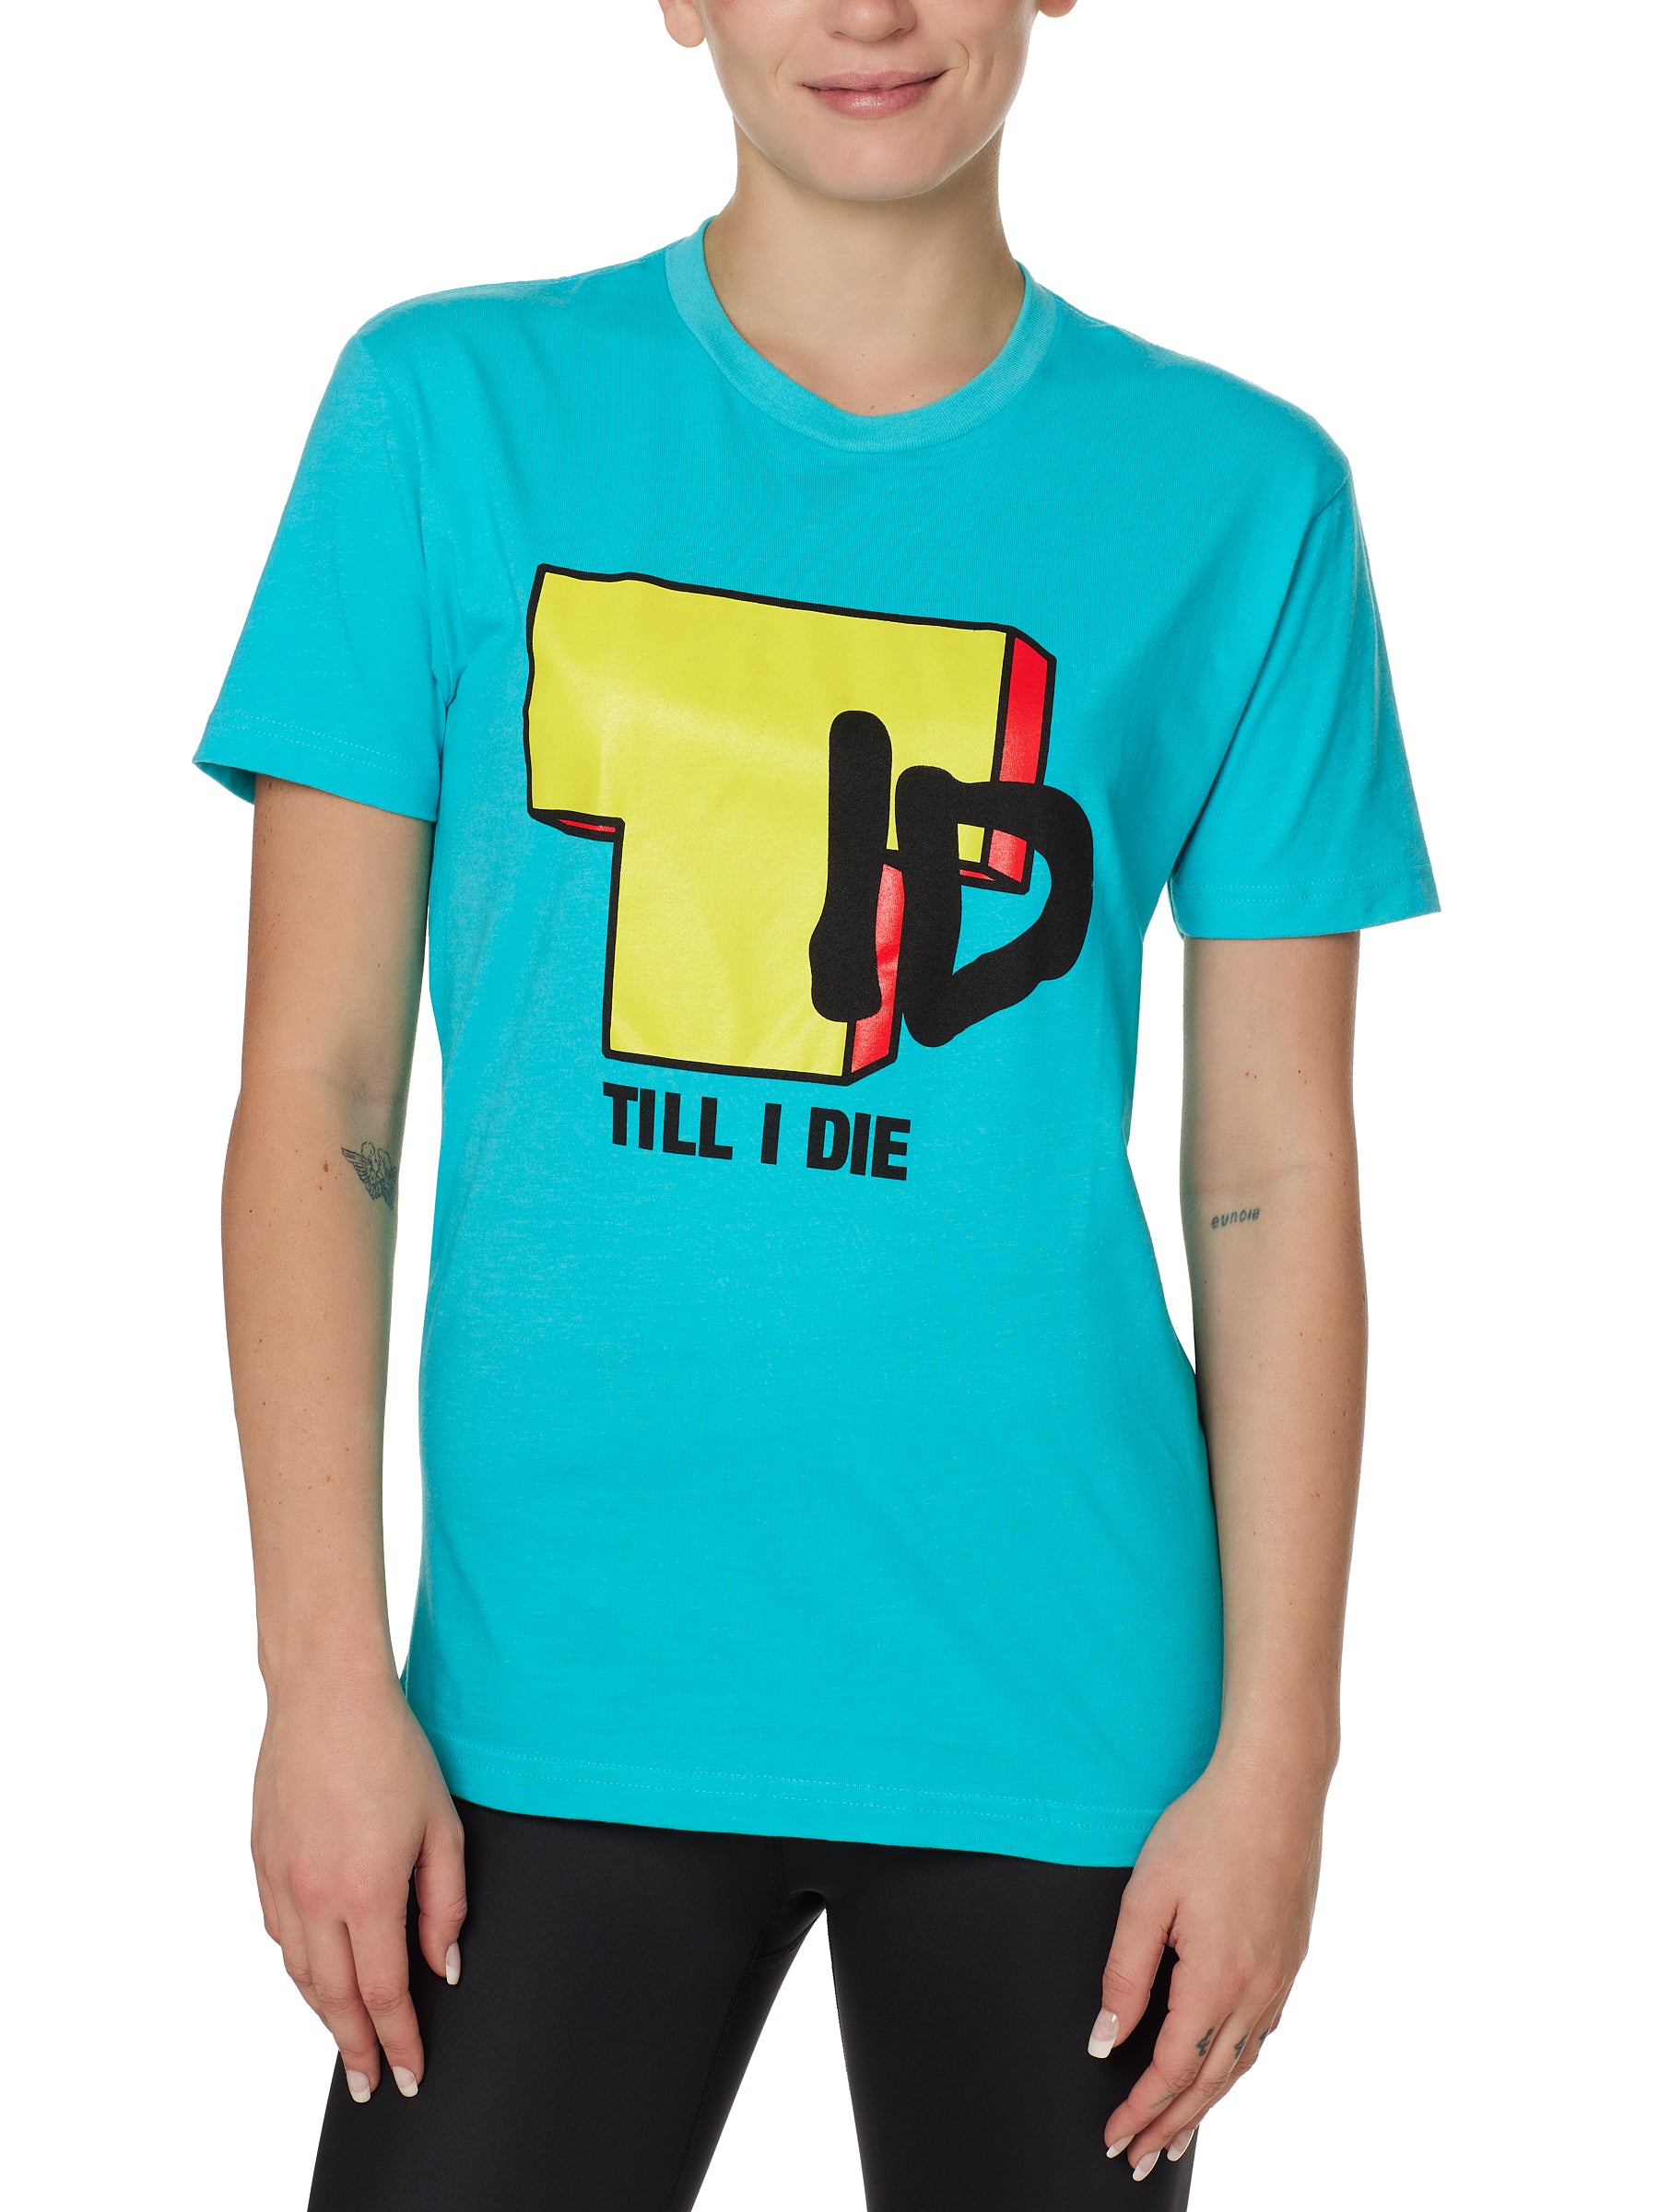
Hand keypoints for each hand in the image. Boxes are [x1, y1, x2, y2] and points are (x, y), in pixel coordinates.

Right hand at [252, 1671, 465, 2101]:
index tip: (409, 2072)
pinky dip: (299, 1963)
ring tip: (346, 2039)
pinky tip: (316, 1971)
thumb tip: (443, 1964)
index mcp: (367, 1891)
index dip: (398, 2038)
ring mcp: (281, 1879)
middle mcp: (316, 1896)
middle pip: (334, 1997)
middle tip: (372, 2083)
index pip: (382, 1992)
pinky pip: (279, 1931)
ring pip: (300, 1970)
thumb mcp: (441, 1825)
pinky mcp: (261, 1859)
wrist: (325, 1696)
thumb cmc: (393, 1750)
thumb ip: (445, 1903)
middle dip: (356, 2046)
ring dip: (323, 2012)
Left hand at [1089, 1745, 1325, 2179]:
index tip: (1114, 2140)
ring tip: (1175, 2133)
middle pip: (1210, 2082)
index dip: (1140, 2111)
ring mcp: (1280, 1976)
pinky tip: (1221, 2068)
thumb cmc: (1204, 1830)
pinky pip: (1261, 2032)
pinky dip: (1235, 2065)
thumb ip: (1124, 1974)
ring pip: (1240, 2063)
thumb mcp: (1147, 1896)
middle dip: (1171, 2127)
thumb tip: (1106, 2041)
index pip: (1172, 2071)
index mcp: (1215, 1981)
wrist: (1275, 1786)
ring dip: (1205, 2104)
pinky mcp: (1291, 1956)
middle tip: (1138, 2161)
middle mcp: (1256, 1991)